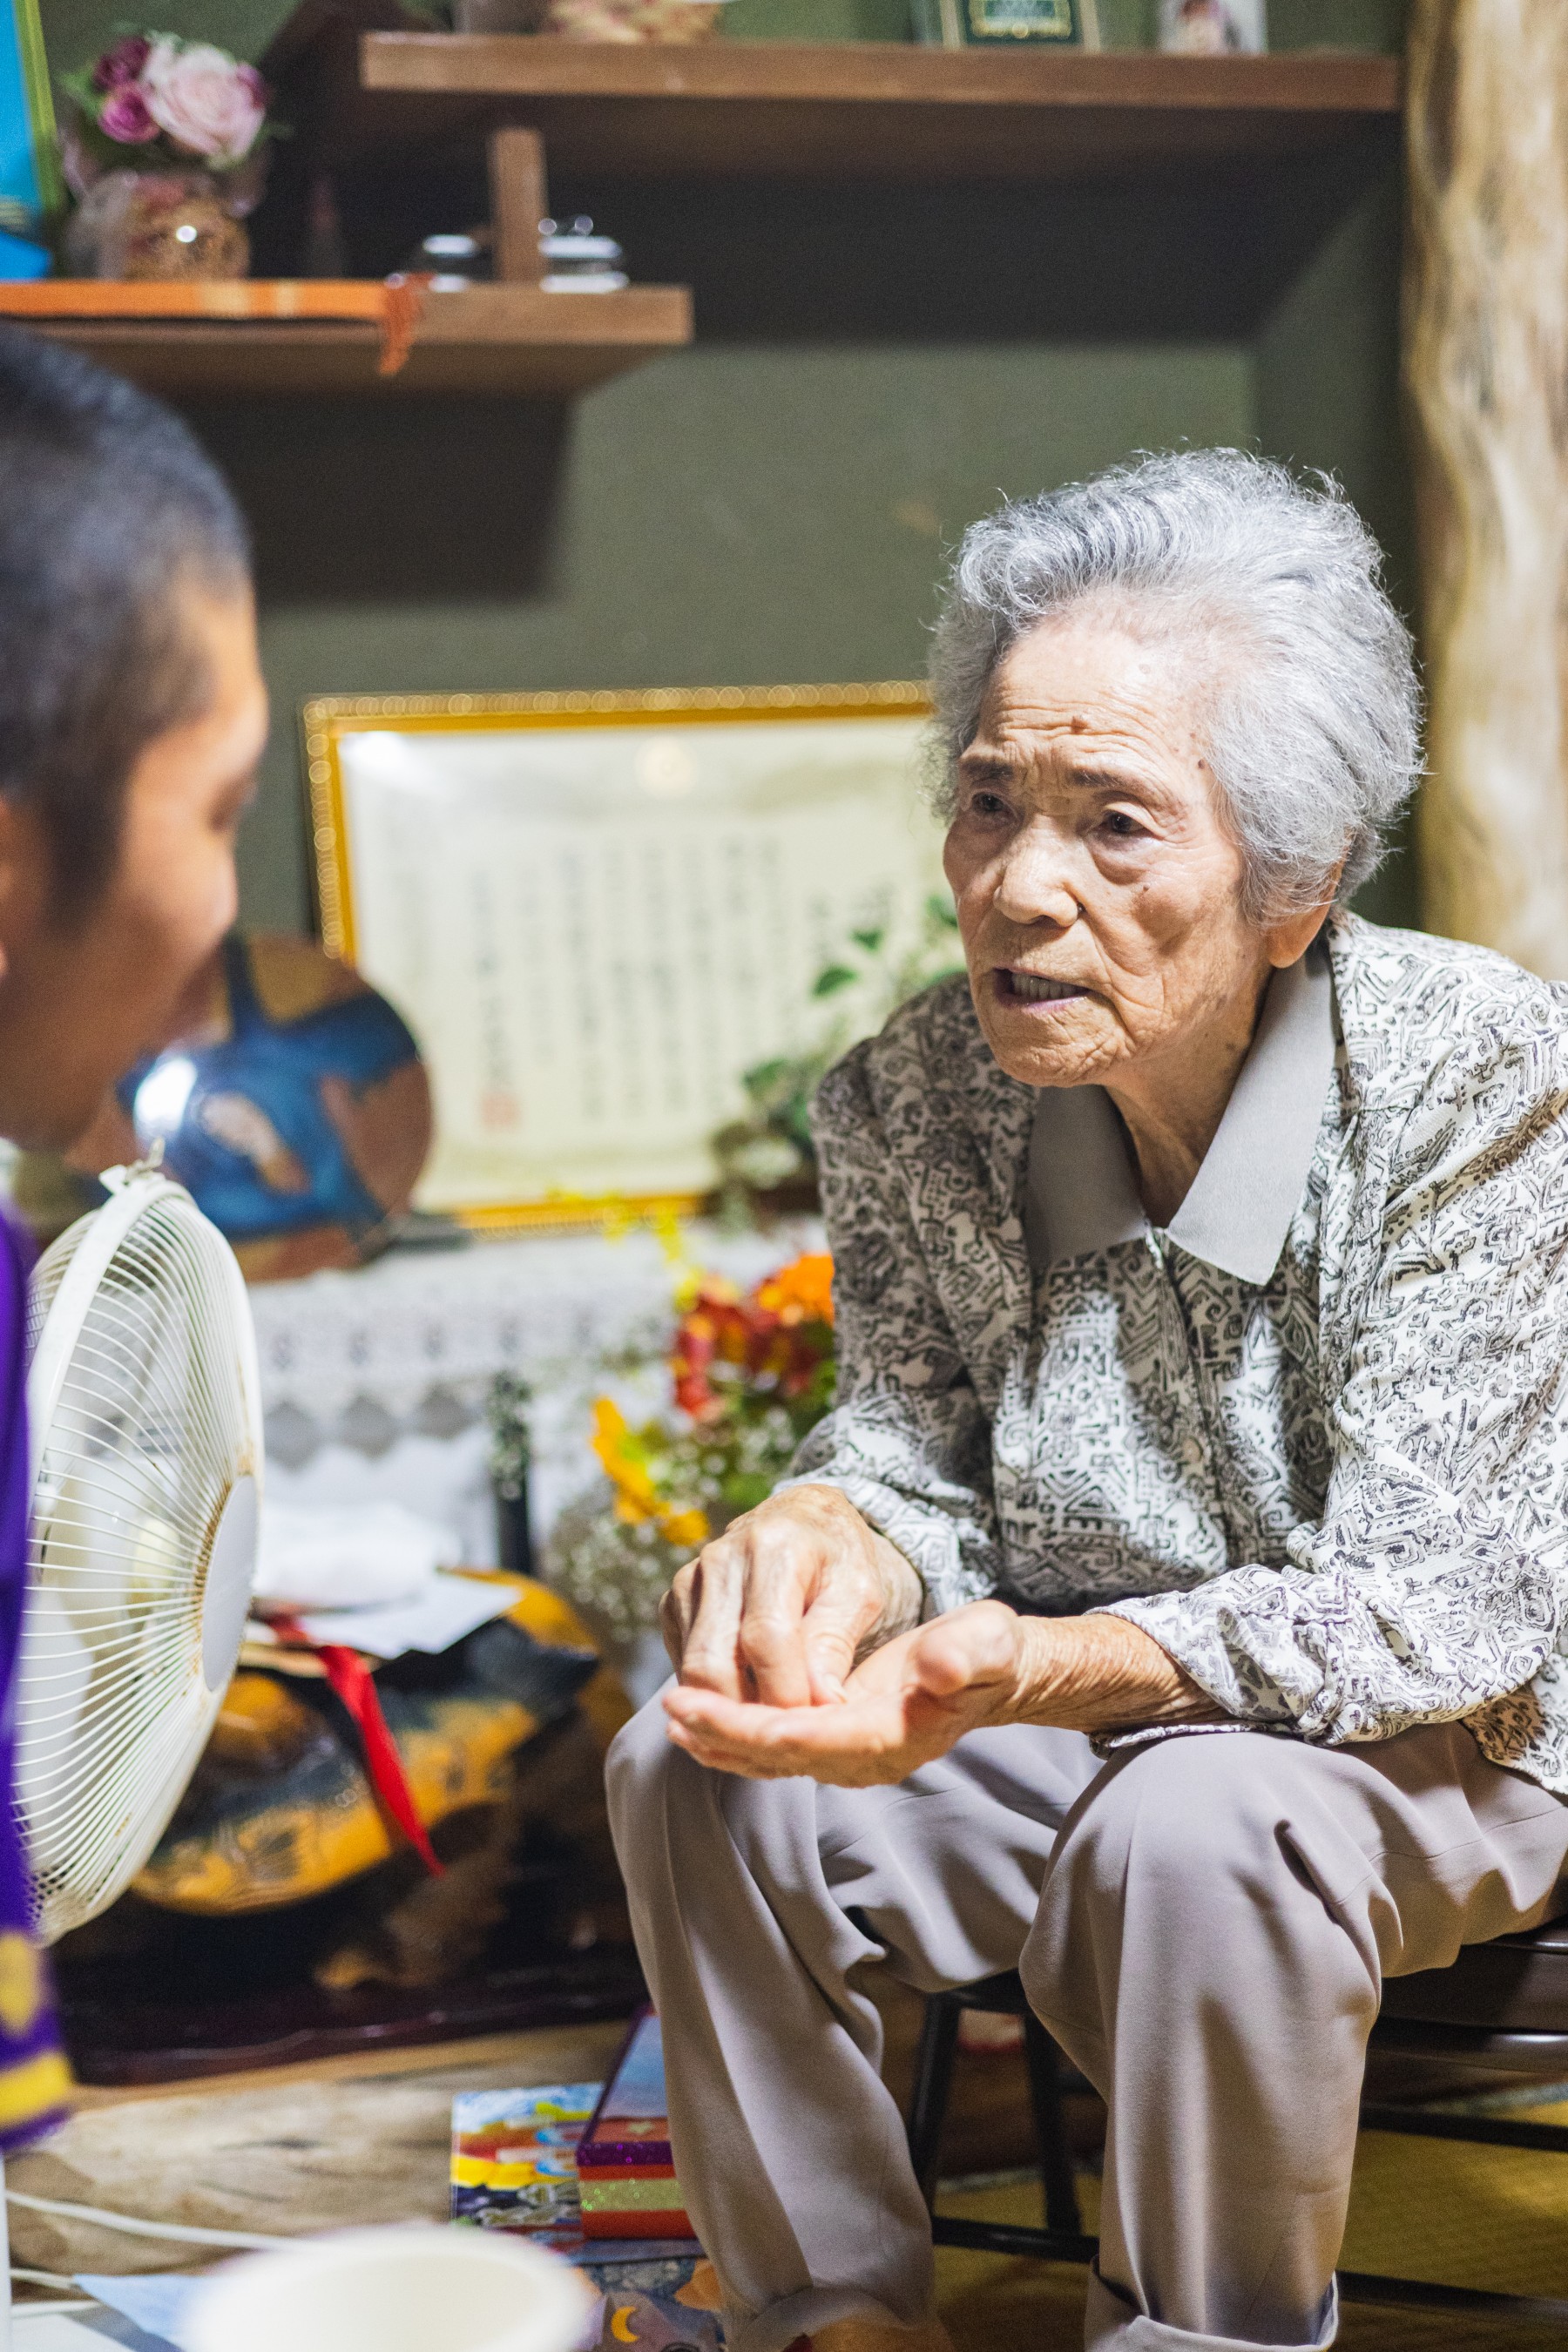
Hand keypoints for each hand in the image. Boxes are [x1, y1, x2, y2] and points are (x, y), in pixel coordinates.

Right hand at [660, 1484, 922, 1706]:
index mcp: (774, 1547)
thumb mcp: (859, 1592)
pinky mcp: (674, 1601)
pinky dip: (712, 1696)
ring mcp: (689, 1580)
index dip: (784, 1692)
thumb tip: (821, 1703)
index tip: (810, 1725)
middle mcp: (720, 1559)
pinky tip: (749, 1700)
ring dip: (728, 1712)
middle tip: (786, 1740)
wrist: (801, 1519)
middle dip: (747, 1715)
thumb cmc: (838, 1558)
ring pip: (691, 1672)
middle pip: (712, 1663)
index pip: (765, 1637)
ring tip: (771, 1728)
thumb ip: (835, 1642)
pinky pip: (682, 1666)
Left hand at [665, 1601, 1023, 1784]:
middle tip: (671, 1707)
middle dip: (723, 1733)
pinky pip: (774, 1748)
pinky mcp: (833, 1741)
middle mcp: (863, 1758)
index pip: (812, 1739)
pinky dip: (735, 1737)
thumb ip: (966, 1655)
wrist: (991, 1673)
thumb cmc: (986, 1652)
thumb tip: (937, 1667)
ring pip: (769, 1758)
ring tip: (673, 1714)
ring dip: (720, 1739)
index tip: (708, 1708)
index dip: (757, 1726)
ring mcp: (846, 1755)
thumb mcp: (986, 1642)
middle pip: (780, 1755)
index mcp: (894, 1737)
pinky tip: (702, 1721)